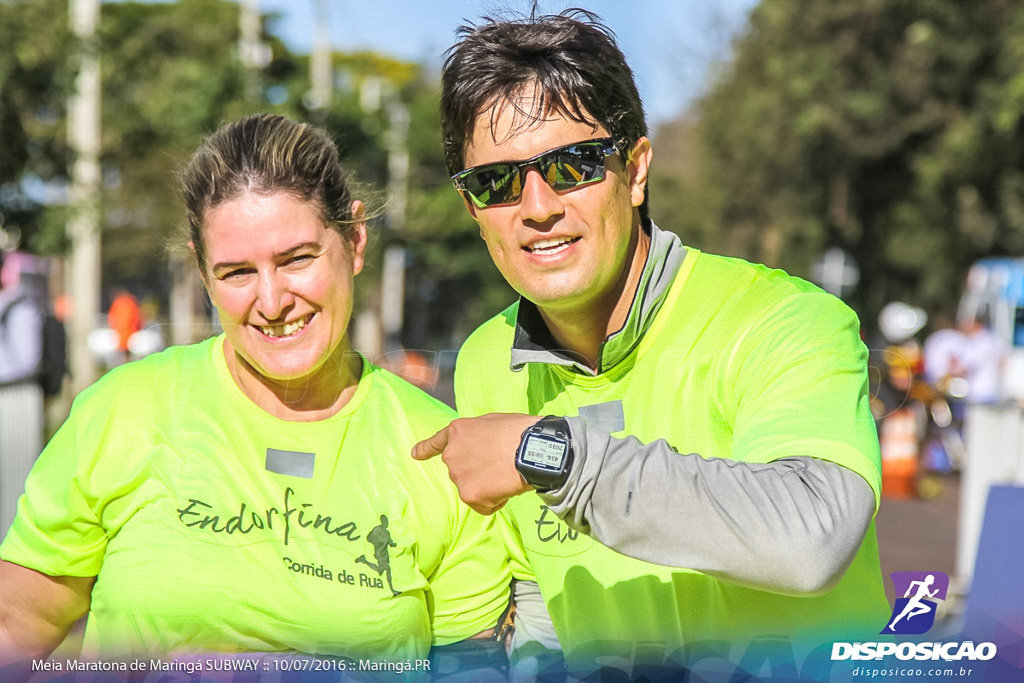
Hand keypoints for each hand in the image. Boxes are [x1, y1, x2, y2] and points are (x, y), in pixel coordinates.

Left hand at [412, 413, 539, 514]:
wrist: (530, 449)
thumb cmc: (519, 432)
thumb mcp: (493, 423)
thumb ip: (478, 437)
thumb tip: (484, 450)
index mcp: (458, 432)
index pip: (437, 443)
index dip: (426, 449)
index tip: (415, 454)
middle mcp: (451, 454)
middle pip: (462, 471)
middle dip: (479, 471)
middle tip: (501, 465)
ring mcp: (458, 475)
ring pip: (473, 489)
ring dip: (489, 487)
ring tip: (507, 473)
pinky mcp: (469, 495)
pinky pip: (484, 506)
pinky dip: (496, 501)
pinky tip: (506, 486)